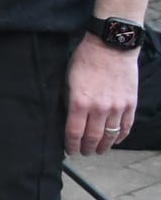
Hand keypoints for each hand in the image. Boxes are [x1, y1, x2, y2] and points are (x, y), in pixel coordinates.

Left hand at [66, 36, 138, 155]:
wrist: (111, 46)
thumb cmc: (85, 59)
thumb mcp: (68, 79)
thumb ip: (69, 100)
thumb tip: (68, 117)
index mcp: (80, 102)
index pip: (74, 132)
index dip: (71, 145)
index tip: (70, 150)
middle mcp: (99, 108)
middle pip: (93, 138)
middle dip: (87, 148)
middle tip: (84, 152)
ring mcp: (117, 107)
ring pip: (110, 135)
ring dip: (104, 146)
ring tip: (99, 150)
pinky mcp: (130, 104)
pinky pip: (126, 126)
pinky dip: (121, 136)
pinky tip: (115, 140)